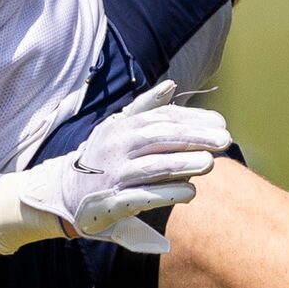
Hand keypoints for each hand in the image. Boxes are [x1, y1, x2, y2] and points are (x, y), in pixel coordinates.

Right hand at [0, 81, 232, 252]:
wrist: (64, 192)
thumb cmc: (101, 158)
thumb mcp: (118, 127)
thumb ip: (145, 107)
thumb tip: (171, 85)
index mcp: (122, 126)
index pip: (162, 118)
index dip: (193, 119)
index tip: (221, 123)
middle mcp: (117, 147)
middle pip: (160, 138)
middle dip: (194, 138)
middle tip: (224, 140)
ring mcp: (115, 174)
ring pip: (153, 166)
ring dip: (183, 164)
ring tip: (210, 163)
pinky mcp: (113, 201)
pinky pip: (143, 196)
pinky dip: (166, 193)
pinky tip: (190, 191)